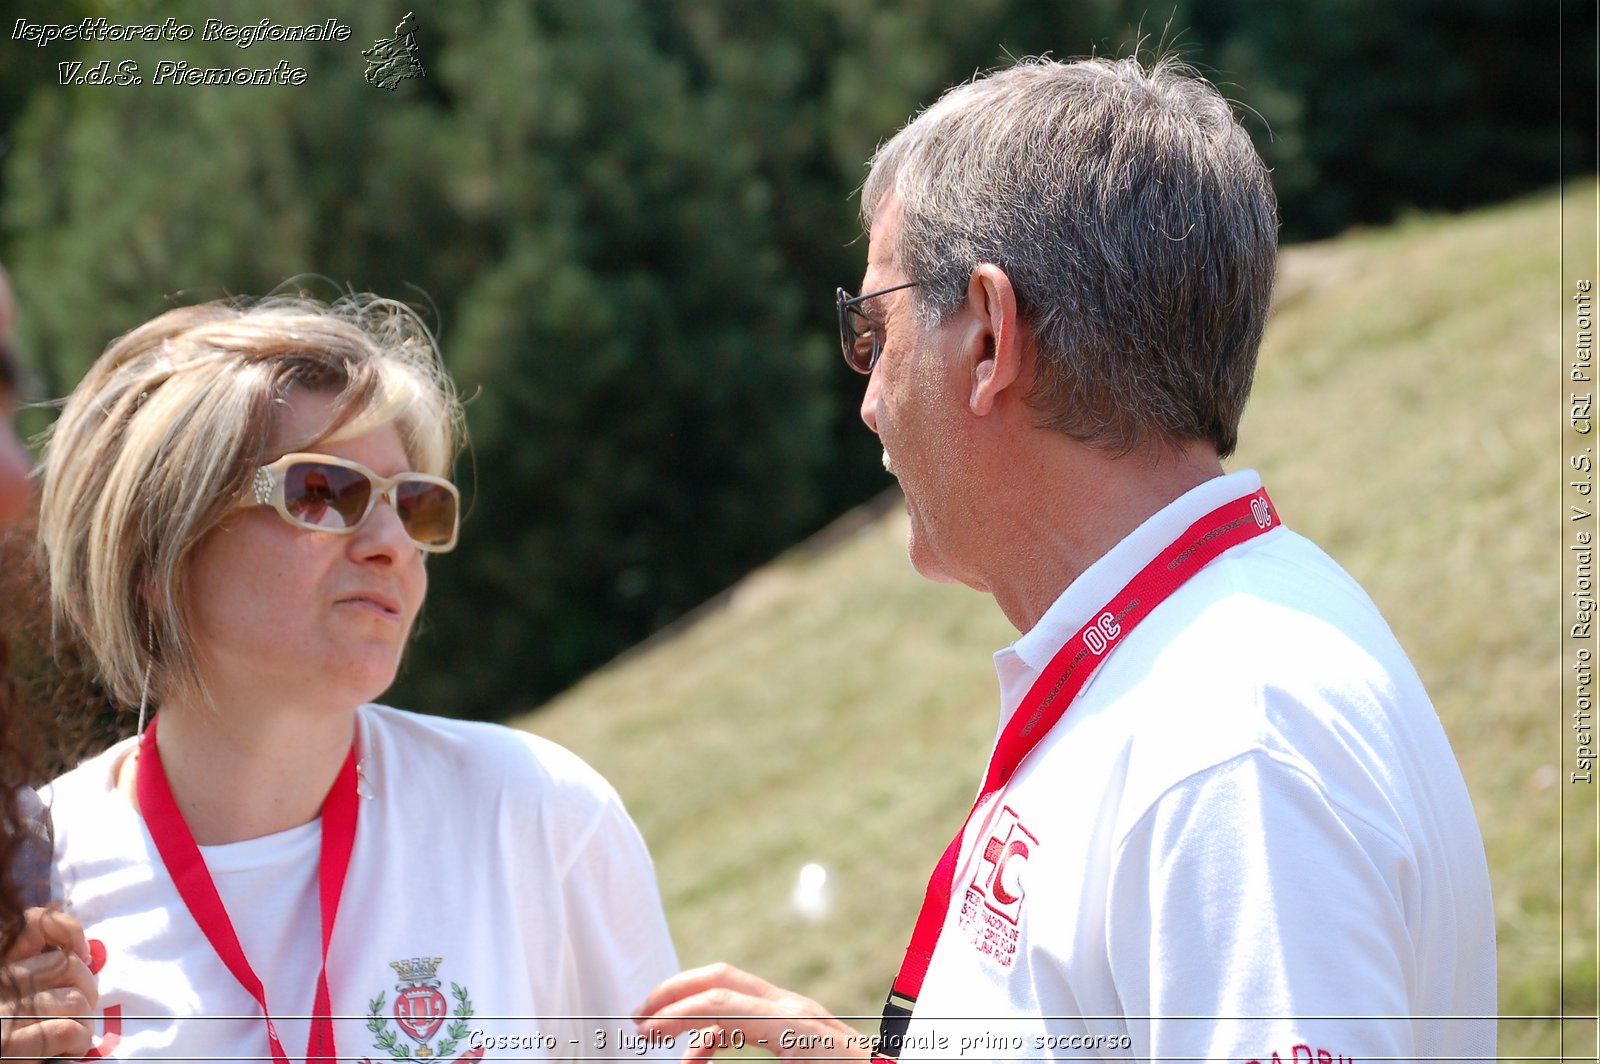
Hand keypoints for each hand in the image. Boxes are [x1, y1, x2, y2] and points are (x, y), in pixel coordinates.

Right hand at [0, 908, 96, 1062]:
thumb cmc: (7, 1024)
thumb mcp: (11, 988)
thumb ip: (35, 968)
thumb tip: (81, 953)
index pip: (35, 923)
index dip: (68, 931)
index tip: (81, 951)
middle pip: (68, 965)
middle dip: (88, 987)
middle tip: (83, 1006)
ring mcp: (0, 1014)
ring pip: (73, 999)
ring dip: (85, 1019)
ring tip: (77, 1032)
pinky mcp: (5, 1046)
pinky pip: (65, 1030)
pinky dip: (79, 1039)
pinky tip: (72, 1048)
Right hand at [635, 963, 871, 1061]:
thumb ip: (738, 1056)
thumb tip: (692, 1059)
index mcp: (796, 1024)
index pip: (721, 1001)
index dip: (675, 1016)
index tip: (643, 1035)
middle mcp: (796, 1008)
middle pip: (722, 978)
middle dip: (675, 994)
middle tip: (637, 1020)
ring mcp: (799, 1013)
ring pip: (732, 993)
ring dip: (691, 1010)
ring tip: (657, 1036)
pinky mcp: (799, 1026)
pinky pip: (748, 1014)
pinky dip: (715, 1029)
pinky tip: (696, 1057)